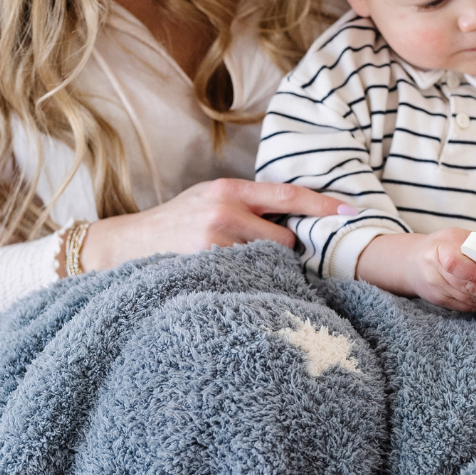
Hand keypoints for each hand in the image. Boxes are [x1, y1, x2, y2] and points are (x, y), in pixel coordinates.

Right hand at [77, 178, 347, 271]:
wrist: (123, 246)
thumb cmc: (173, 225)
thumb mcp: (208, 200)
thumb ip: (246, 204)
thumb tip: (293, 218)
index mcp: (229, 190)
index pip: (287, 195)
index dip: (322, 205)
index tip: (351, 212)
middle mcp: (224, 211)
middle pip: (283, 240)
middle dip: (279, 253)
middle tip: (256, 258)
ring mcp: (214, 242)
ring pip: (266, 264)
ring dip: (261, 271)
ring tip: (233, 270)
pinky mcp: (206, 269)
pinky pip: (246, 280)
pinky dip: (245, 284)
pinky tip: (227, 283)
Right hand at [355, 229, 475, 311]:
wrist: (413, 262)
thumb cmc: (442, 246)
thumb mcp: (457, 237)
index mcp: (439, 249)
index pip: (454, 264)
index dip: (473, 273)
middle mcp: (434, 270)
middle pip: (465, 286)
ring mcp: (435, 288)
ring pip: (466, 299)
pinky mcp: (438, 300)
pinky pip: (462, 306)